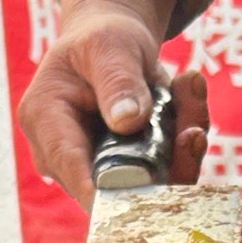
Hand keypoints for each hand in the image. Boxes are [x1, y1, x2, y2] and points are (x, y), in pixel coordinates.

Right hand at [17, 0, 208, 200]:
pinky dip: (185, 145)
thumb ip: (118, 79)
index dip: (106, 192)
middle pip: (115, 185)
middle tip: (196, 130)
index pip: (72, 167)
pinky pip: (163, 174)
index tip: (143, 202)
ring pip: (146, 185)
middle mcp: (64, 156)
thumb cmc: (102, 40)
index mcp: (46, 120)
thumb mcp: (109, 45)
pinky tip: (193, 101)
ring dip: (182, 151)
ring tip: (193, 95)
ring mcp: (94, 169)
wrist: (112, 47)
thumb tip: (127, 121)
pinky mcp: (126, 174)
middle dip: (164, 163)